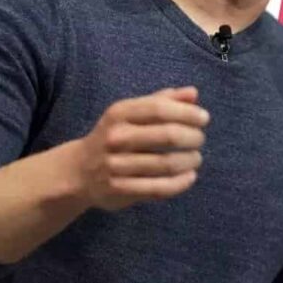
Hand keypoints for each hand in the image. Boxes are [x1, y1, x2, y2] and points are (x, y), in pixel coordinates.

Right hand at [74, 86, 209, 211]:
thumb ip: (162, 101)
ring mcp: (116, 165)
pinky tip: (190, 177)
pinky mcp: (120, 189)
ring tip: (195, 158)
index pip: (160, 109)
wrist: (79, 171)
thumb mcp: (131, 112)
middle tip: (200, 140)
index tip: (204, 118)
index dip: (188, 113)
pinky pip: (159, 188)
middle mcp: (116, 137)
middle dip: (193, 137)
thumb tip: (193, 93)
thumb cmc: (114, 135)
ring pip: (167, 163)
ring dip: (190, 160)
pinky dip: (180, 183)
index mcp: (120, 113)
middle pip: (168, 135)